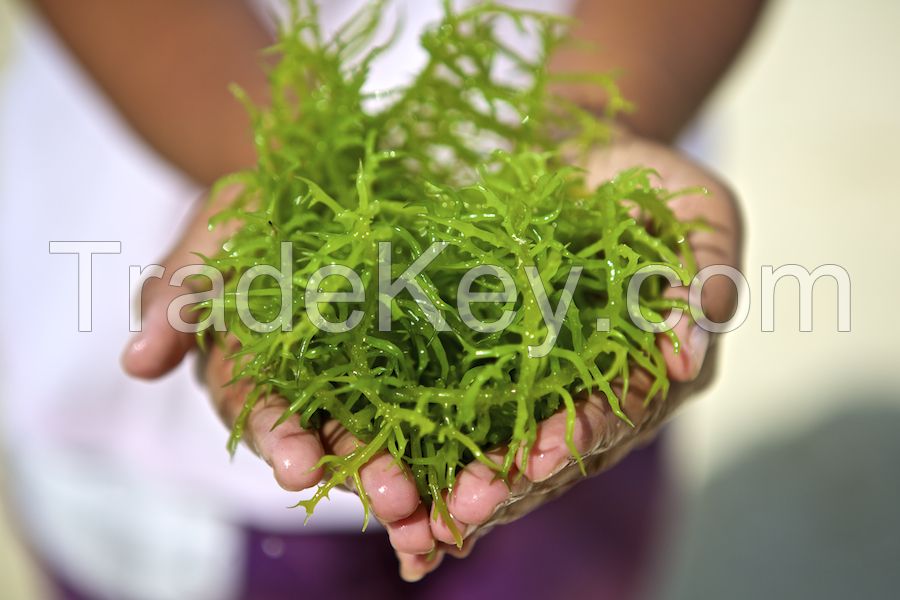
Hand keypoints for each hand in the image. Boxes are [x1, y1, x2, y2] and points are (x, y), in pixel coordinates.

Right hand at [120, 186, 438, 558]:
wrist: (317, 173)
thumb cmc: (253, 210)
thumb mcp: (210, 238)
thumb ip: (177, 298)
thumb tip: (134, 366)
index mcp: (249, 369)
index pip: (260, 412)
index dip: (279, 439)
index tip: (297, 468)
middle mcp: (303, 384)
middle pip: (328, 437)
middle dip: (356, 470)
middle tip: (391, 501)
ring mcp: (359, 373)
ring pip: (379, 428)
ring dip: (404, 465)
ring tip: (431, 495)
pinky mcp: (409, 354)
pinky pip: (427, 394)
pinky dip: (444, 426)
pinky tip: (469, 453)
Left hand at [397, 134, 741, 579]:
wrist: (583, 157)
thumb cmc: (651, 183)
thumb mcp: (697, 217)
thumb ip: (703, 282)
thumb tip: (688, 355)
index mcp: (649, 369)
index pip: (614, 416)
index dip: (575, 439)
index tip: (535, 461)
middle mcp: (591, 390)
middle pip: (550, 451)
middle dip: (507, 484)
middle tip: (460, 514)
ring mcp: (537, 380)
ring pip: (500, 444)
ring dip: (461, 481)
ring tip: (418, 517)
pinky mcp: (487, 360)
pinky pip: (457, 406)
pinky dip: (428, 441)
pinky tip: (388, 470)